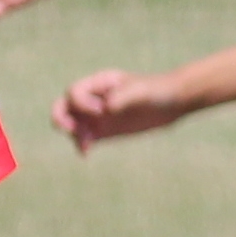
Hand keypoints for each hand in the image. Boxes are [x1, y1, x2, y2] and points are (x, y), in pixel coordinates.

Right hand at [54, 68, 185, 151]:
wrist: (174, 102)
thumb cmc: (158, 90)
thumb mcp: (142, 91)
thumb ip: (123, 97)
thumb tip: (106, 108)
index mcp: (99, 83)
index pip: (74, 92)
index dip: (81, 104)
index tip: (102, 111)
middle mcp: (94, 98)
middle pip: (63, 106)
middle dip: (61, 117)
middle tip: (72, 129)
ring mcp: (98, 115)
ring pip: (72, 124)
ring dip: (73, 134)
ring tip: (86, 145)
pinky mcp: (106, 131)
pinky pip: (85, 138)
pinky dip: (81, 145)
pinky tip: (86, 153)